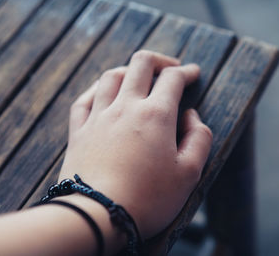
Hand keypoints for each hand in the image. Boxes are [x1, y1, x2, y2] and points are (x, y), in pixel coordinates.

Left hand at [59, 50, 211, 238]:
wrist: (98, 216)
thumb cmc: (148, 199)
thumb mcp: (190, 173)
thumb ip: (199, 138)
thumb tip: (190, 114)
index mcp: (155, 115)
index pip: (173, 78)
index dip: (187, 72)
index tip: (193, 74)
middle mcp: (125, 107)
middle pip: (140, 64)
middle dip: (159, 61)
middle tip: (169, 69)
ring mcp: (98, 117)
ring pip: (111, 76)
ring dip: (128, 70)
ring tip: (138, 78)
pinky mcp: (78, 131)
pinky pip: (84, 99)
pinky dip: (96, 89)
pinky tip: (102, 93)